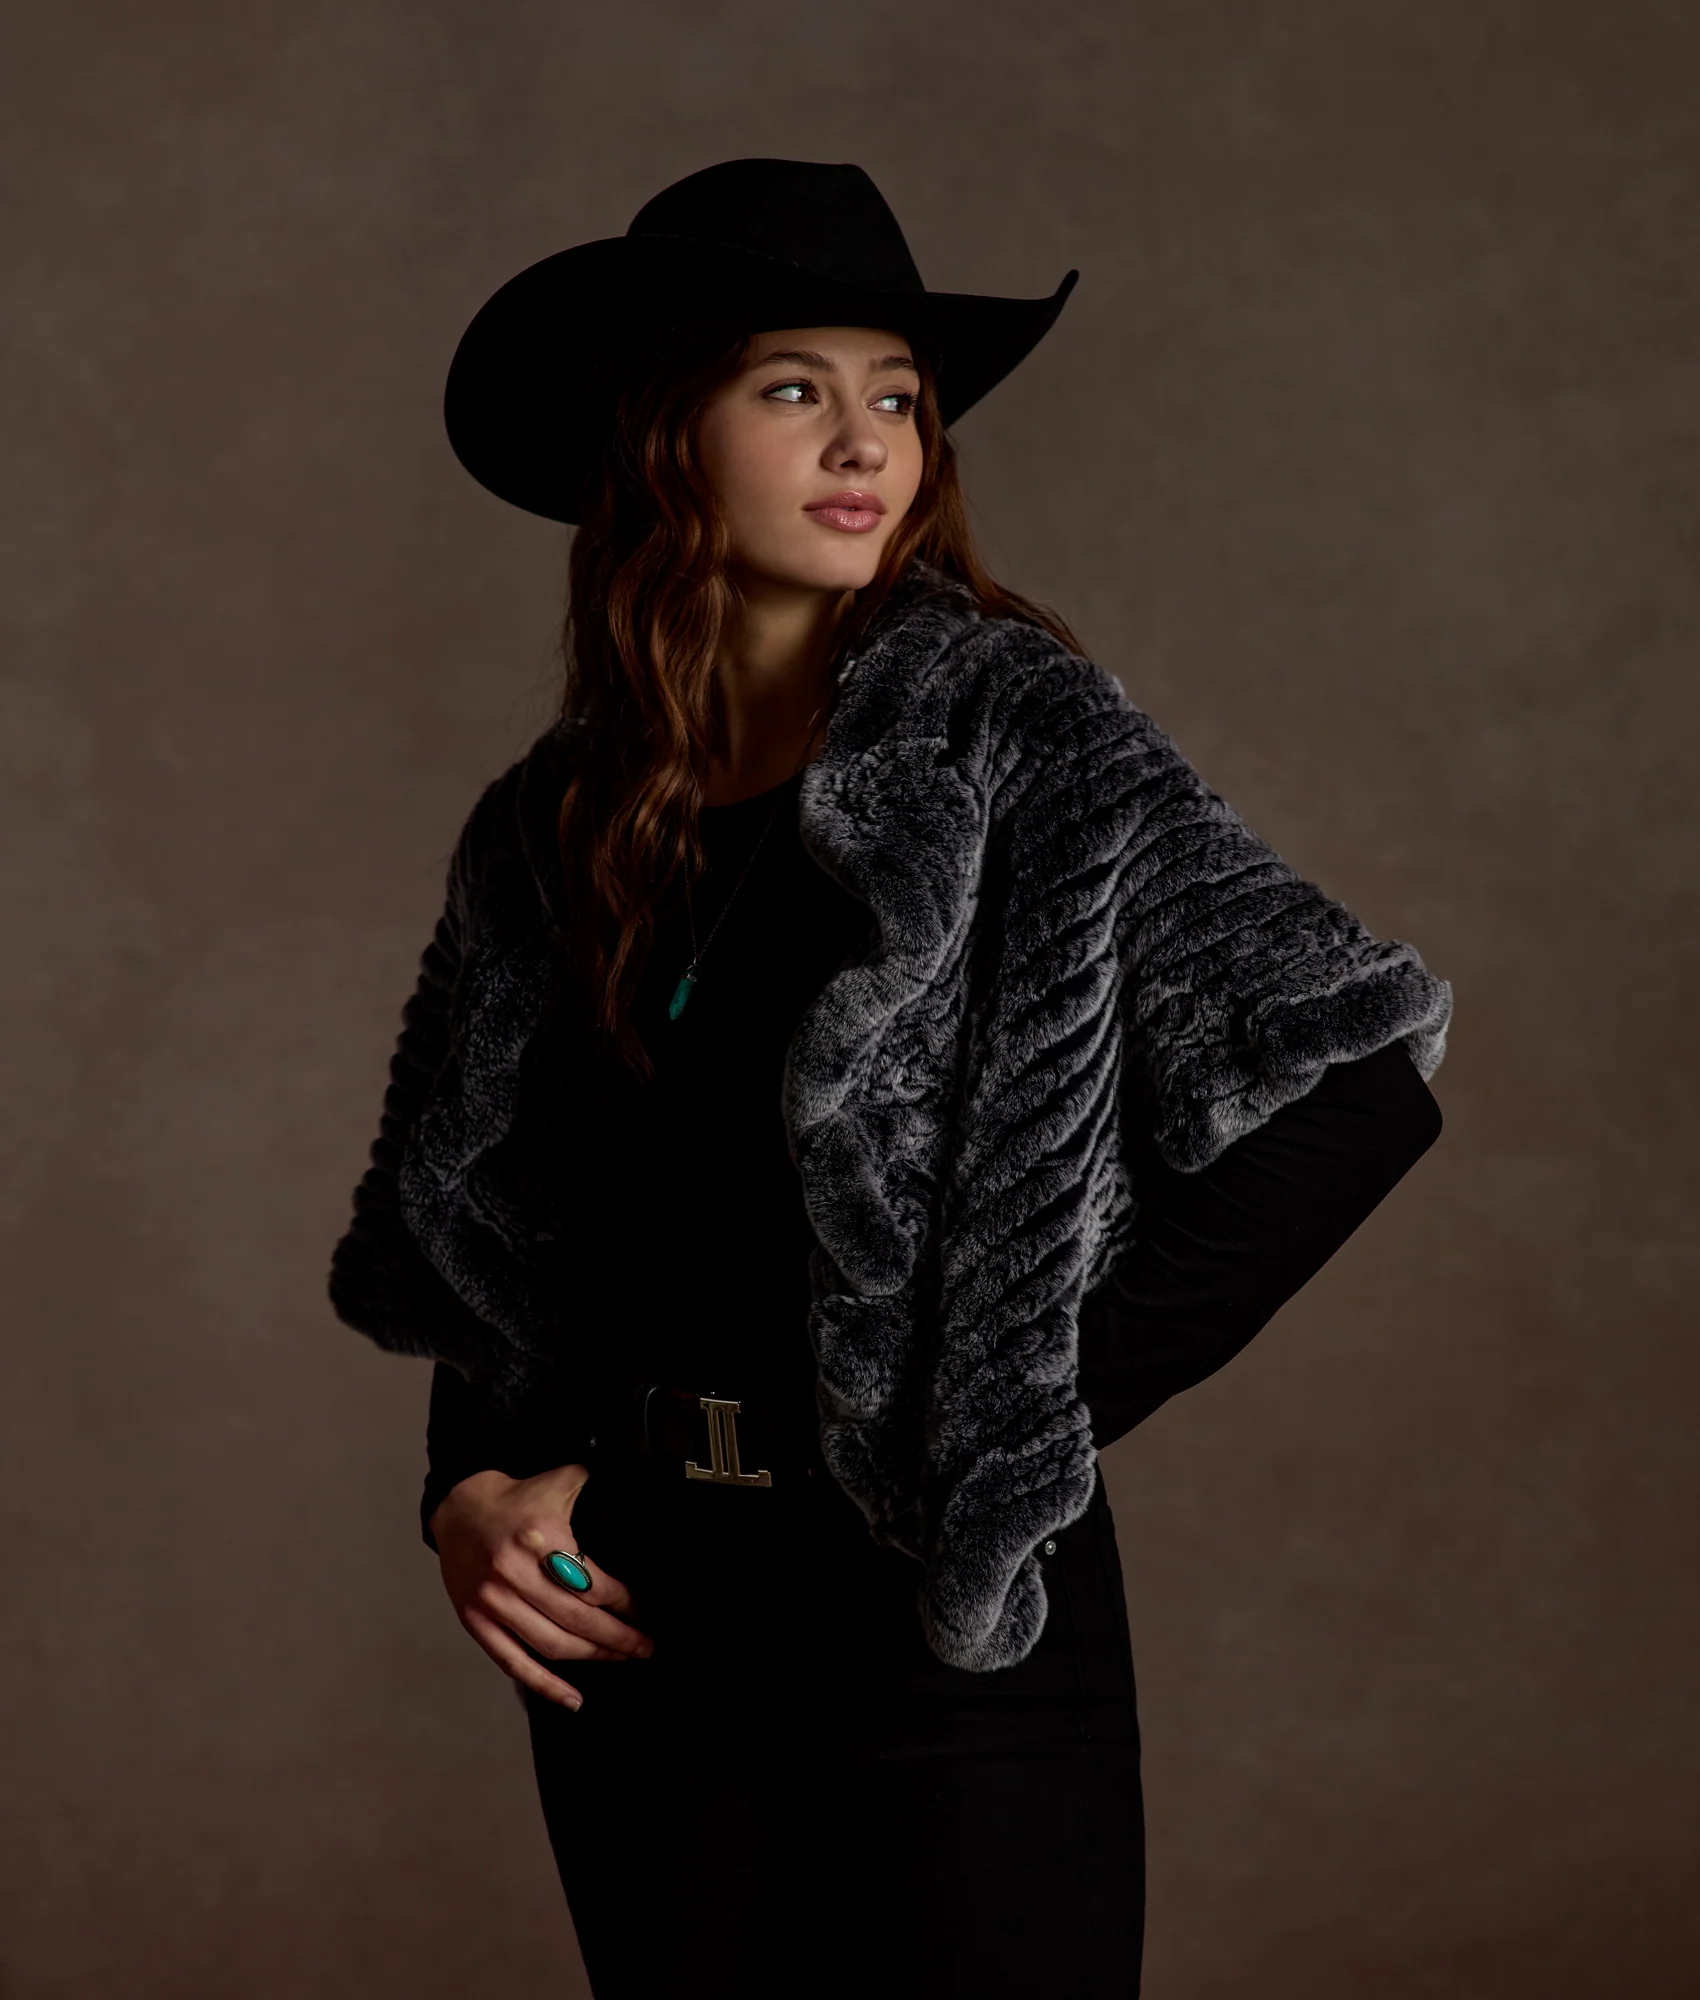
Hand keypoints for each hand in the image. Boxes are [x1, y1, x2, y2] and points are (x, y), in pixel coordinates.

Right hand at [430, 1461, 653, 1710]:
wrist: (459, 1507)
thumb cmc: (516, 1498)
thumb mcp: (561, 1480)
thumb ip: (598, 1487)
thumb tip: (640, 1495)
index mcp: (541, 1538)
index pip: (592, 1584)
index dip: (624, 1603)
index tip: (643, 1612)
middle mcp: (514, 1572)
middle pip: (577, 1619)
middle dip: (618, 1638)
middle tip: (645, 1646)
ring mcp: (493, 1601)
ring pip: (551, 1644)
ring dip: (592, 1656)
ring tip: (620, 1658)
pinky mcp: (475, 1621)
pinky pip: (513, 1662)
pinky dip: (544, 1685)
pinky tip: (572, 1698)